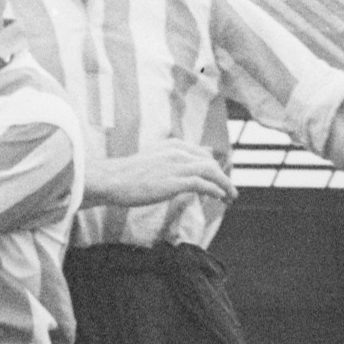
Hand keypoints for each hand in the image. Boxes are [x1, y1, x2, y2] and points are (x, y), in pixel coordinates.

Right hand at [103, 140, 232, 210]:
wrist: (112, 179)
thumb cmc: (128, 174)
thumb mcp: (153, 160)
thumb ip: (171, 160)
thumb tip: (181, 166)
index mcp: (173, 145)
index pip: (203, 154)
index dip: (214, 169)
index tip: (219, 182)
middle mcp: (179, 151)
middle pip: (211, 162)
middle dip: (223, 178)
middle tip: (231, 193)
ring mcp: (177, 165)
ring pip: (211, 172)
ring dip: (225, 185)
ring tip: (231, 198)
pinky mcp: (175, 181)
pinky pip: (203, 183)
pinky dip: (215, 190)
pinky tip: (220, 197)